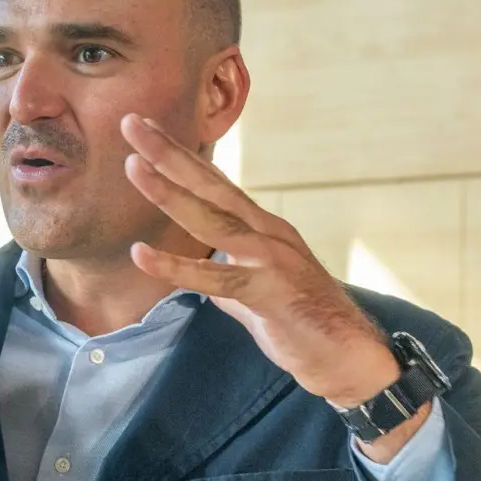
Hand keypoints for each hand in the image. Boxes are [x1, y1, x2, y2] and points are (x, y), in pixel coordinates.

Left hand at [119, 114, 398, 408]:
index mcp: (262, 229)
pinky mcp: (269, 291)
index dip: (179, 157)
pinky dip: (176, 266)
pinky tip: (141, 254)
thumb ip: (230, 283)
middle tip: (131, 122)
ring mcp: (270, 258)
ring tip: (132, 167)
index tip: (145, 129)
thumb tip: (207, 284)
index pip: (214, 184)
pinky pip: (215, 278)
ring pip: (211, 219)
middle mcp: (267, 232)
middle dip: (169, 153)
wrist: (349, 358)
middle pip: (211, 185)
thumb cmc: (304, 324)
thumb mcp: (256, 296)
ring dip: (170, 192)